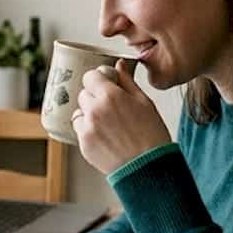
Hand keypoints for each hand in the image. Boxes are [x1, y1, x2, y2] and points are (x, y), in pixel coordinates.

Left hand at [72, 59, 170, 174]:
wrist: (148, 167)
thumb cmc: (151, 135)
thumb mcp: (144, 102)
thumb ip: (128, 81)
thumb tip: (119, 65)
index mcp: (110, 95)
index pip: (90, 76)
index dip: (98, 80)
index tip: (105, 85)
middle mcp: (95, 110)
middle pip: (84, 94)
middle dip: (95, 98)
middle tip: (111, 108)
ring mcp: (87, 128)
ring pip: (80, 112)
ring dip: (89, 115)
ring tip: (109, 125)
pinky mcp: (83, 144)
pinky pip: (80, 130)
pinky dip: (88, 131)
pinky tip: (106, 137)